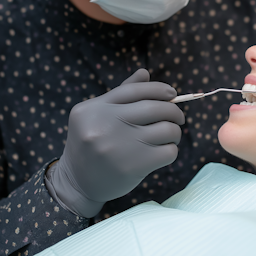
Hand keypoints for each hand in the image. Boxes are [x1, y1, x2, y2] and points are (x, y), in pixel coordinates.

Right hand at [45, 69, 183, 217]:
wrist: (77, 183)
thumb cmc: (92, 143)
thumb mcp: (97, 115)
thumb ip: (120, 94)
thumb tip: (145, 73)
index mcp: (94, 109)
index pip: (134, 90)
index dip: (158, 88)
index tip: (172, 93)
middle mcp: (104, 125)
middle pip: (154, 107)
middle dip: (173, 110)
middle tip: (178, 117)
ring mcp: (119, 146)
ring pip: (166, 129)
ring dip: (175, 131)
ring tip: (172, 135)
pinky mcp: (133, 167)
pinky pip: (168, 152)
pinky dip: (172, 150)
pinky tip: (164, 151)